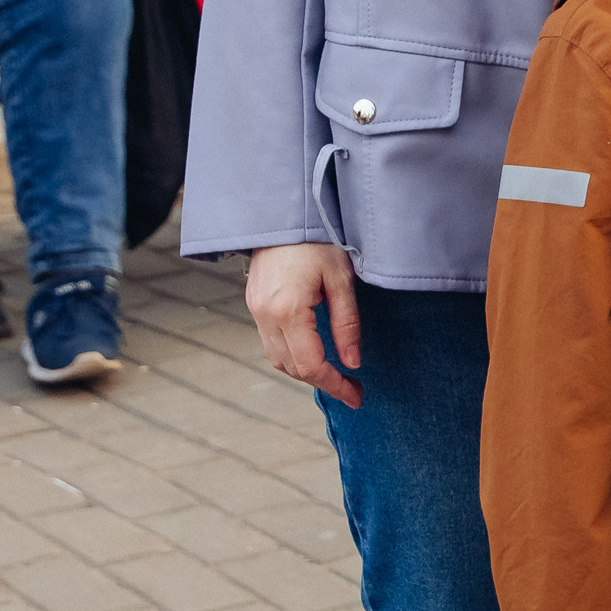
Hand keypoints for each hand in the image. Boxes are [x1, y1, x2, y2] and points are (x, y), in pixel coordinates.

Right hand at [247, 240, 363, 409]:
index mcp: (288, 310)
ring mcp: (255, 310)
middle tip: (352, 389)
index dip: (335, 385)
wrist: (283, 214)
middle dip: (323, 382)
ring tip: (335, 375)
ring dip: (305, 372)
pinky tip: (314, 353)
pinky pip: (271, 343)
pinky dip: (292, 355)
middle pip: (292, 368)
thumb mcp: (341, 279)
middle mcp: (265, 315)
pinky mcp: (254, 304)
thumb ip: (347, 323)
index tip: (356, 396)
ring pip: (278, 359)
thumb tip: (352, 362)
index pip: (310, 365)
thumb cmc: (316, 240)